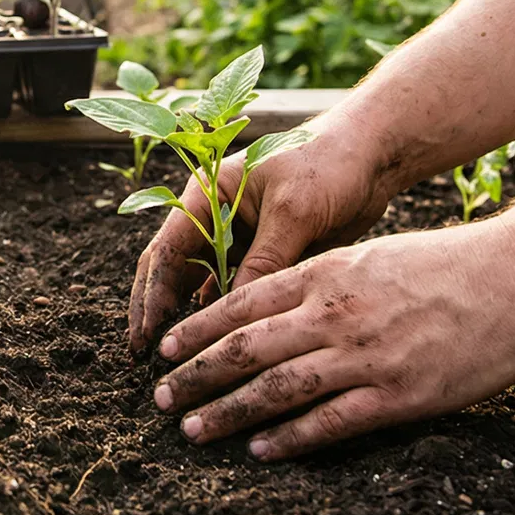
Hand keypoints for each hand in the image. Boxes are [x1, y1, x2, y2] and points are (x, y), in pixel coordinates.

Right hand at [128, 120, 396, 352]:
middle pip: (171, 269)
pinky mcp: (264, 255)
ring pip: (200, 284)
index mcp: (207, 194)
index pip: (168, 250)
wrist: (372, 156)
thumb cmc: (328, 165)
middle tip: (142, 354)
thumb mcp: (294, 212)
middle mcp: (214, 217)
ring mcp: (238, 238)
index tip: (149, 334)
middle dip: (156, 309)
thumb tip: (234, 313)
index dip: (154, 294)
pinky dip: (224, 314)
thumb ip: (264, 261)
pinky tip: (216, 344)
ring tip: (177, 358)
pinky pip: (235, 290)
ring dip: (189, 317)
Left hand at [149, 223, 514, 459]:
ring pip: (276, 388)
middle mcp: (333, 313)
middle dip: (197, 375)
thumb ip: (322, 281)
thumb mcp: (370, 257)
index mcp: (325, 274)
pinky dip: (289, 438)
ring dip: (228, 411)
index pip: (241, 303)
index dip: (197, 329)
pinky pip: (330, 422)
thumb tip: (276, 301)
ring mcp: (364, 355)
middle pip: (246, 348)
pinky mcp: (397, 394)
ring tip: (193, 429)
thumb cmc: (448, 264)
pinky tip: (260, 450)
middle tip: (162, 398)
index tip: (165, 349)